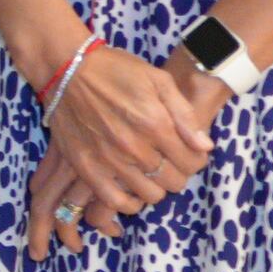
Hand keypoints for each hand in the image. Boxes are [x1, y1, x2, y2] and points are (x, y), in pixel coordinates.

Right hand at [19, 39, 218, 256]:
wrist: (67, 69)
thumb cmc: (116, 70)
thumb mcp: (159, 80)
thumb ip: (185, 115)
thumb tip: (205, 147)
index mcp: (156, 124)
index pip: (193, 162)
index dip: (196, 160)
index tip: (187, 152)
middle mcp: (135, 147)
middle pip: (174, 182)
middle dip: (177, 173)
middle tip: (167, 161)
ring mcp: (109, 160)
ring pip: (149, 195)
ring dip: (155, 186)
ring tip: (149, 172)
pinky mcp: (86, 167)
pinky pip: (114, 201)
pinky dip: (128, 202)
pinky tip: (130, 189)